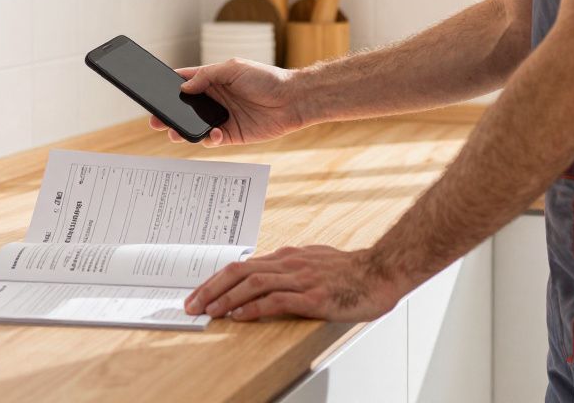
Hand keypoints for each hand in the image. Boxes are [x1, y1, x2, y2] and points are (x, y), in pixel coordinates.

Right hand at [151, 59, 306, 146]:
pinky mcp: (232, 135)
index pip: (185, 83)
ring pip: (195, 127)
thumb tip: (184, 87)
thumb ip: (207, 76)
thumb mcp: (233, 68)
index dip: (169, 87)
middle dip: (169, 114)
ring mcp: (222, 118)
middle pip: (185, 108)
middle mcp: (215, 100)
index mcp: (213, 81)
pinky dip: (209, 139)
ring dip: (183, 130)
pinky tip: (214, 134)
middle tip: (155, 119)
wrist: (292, 99)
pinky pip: (212, 140)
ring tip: (174, 132)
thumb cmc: (266, 78)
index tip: (152, 90)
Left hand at [183, 245, 401, 322]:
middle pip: (239, 271)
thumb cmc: (351, 271)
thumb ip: (290, 267)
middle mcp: (289, 264)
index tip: (198, 293)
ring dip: (226, 298)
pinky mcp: (313, 297)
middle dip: (211, 288)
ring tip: (209, 311)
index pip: (242, 266)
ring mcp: (300, 279)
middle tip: (191, 304)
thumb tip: (267, 272)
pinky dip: (254, 308)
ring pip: (253, 284)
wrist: (382, 272)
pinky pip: (277, 300)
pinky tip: (239, 316)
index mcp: (287, 257)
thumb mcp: (314, 261)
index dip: (216, 279)